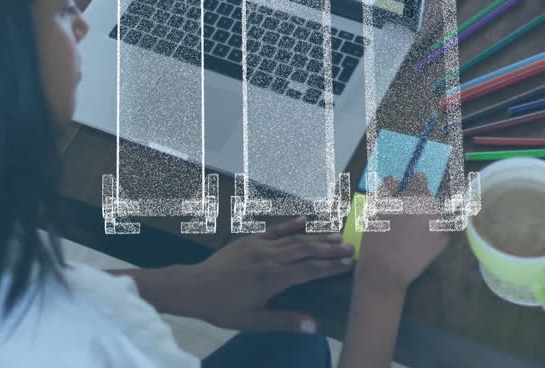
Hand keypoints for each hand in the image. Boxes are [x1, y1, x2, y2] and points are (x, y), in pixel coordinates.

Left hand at [183, 216, 353, 333]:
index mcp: (272, 278)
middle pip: (306, 250)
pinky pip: (274, 230)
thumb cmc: (222, 307)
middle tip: (351, 247)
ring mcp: (259, 245)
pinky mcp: (249, 239)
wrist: (193, 287)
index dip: (330, 267)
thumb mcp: (252, 321)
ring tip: (337, 234)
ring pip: (293, 239)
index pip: (309, 270)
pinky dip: (290, 224)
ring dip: (316, 236)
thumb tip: (313, 325)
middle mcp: (269, 258)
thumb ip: (283, 320)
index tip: (349, 264)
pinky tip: (305, 220)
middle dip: (330, 248)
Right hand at [357, 174, 450, 292]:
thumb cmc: (377, 238)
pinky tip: (417, 242)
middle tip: (403, 218)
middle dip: (417, 204)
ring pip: (434, 214)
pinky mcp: (444, 241)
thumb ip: (388, 189)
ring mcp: (441, 225)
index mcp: (415, 197)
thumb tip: (396, 180)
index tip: (404, 193)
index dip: (410, 185)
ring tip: (410, 232)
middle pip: (427, 198)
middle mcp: (433, 208)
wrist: (385, 271)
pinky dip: (430, 232)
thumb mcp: (376, 209)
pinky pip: (438, 229)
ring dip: (425, 218)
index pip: (420, 179)